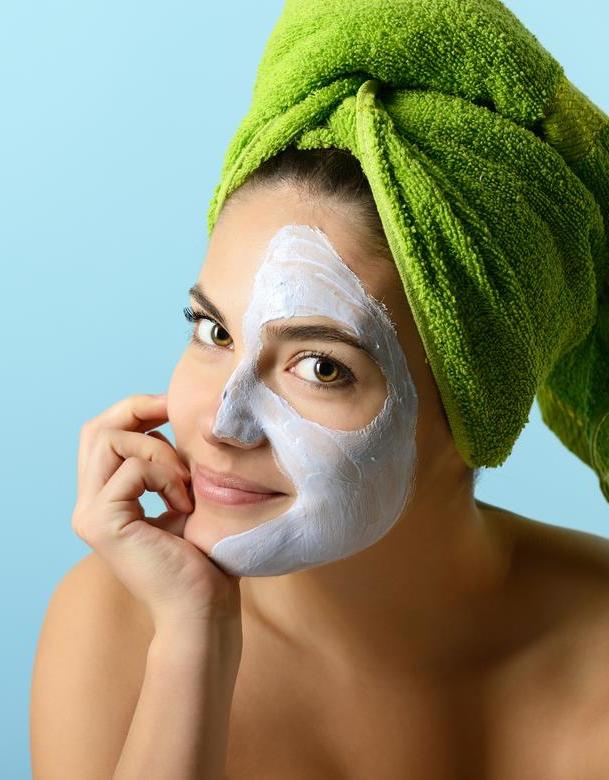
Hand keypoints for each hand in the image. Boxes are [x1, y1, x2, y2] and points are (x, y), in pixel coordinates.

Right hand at [71, 393, 242, 634]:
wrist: (203, 609)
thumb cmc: (203, 558)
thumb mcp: (182, 497)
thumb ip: (165, 465)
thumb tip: (171, 420)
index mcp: (104, 499)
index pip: (102, 435)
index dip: (134, 411)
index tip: (172, 406)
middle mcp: (88, 506)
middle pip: (95, 429)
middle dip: (136, 409)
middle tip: (174, 411)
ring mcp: (89, 515)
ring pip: (108, 440)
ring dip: (158, 449)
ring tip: (184, 484)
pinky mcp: (101, 522)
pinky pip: (134, 468)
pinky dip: (166, 476)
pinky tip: (184, 505)